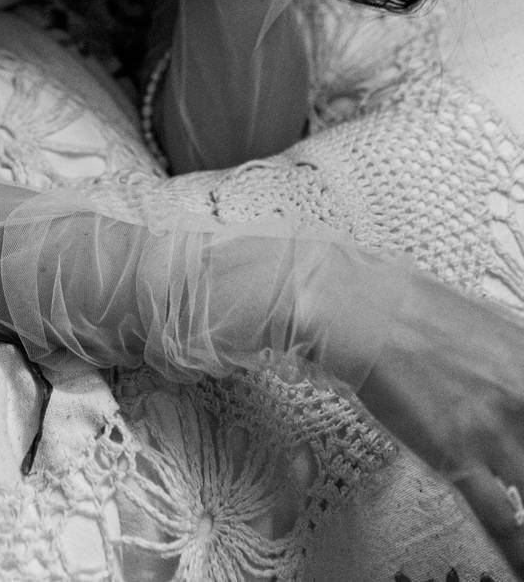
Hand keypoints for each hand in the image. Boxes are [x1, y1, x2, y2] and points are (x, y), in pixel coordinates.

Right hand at [345, 258, 523, 574]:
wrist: (356, 308)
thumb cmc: (409, 307)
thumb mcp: (486, 324)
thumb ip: (516, 362)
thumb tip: (519, 385)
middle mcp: (522, 397)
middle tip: (523, 475)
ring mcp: (493, 432)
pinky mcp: (457, 459)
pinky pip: (505, 524)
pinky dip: (518, 553)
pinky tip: (520, 563)